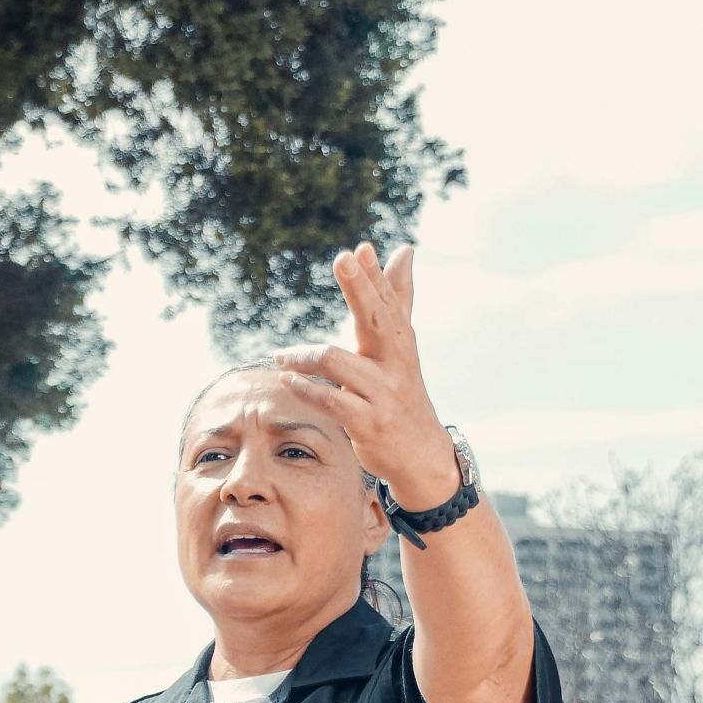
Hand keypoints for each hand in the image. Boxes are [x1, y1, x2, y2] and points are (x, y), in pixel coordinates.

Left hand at [272, 242, 458, 507]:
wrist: (421, 453)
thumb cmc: (402, 392)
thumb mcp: (401, 346)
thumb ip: (397, 299)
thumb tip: (403, 250)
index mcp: (400, 342)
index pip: (388, 302)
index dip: (374, 275)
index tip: (359, 249)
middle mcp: (396, 362)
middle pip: (378, 318)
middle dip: (361, 287)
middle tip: (343, 258)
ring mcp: (383, 393)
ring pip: (340, 362)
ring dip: (305, 356)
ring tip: (281, 356)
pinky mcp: (369, 422)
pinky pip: (333, 402)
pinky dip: (307, 389)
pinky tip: (287, 380)